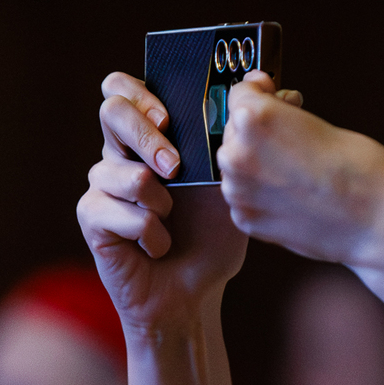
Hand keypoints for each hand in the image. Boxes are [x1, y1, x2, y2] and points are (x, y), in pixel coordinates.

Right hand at [79, 72, 248, 333]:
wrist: (195, 295)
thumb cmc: (212, 237)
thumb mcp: (238, 184)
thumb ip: (252, 139)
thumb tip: (291, 94)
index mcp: (152, 138)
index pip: (125, 89)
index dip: (140, 91)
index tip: (169, 116)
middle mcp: (121, 154)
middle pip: (110, 110)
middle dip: (145, 136)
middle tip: (176, 167)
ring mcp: (102, 185)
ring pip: (115, 168)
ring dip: (156, 201)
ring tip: (172, 222)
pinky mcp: (92, 217)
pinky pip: (114, 210)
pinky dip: (148, 233)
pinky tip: (158, 246)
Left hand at [217, 71, 383, 268]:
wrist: (379, 223)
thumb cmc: (363, 173)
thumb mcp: (320, 123)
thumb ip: (282, 117)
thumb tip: (266, 119)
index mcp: (256, 120)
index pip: (240, 94)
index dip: (260, 92)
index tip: (269, 94)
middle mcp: (238, 154)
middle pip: (236, 130)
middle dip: (260, 130)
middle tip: (294, 137)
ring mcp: (239, 191)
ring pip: (237, 164)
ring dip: (258, 162)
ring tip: (296, 170)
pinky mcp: (246, 219)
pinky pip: (243, 195)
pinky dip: (260, 192)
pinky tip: (290, 192)